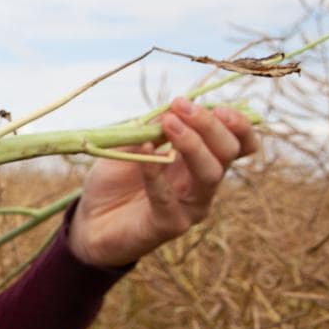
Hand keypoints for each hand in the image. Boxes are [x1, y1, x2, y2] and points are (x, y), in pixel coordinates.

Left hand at [69, 98, 257, 266]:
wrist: (89, 220)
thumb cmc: (114, 181)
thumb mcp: (129, 145)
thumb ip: (149, 129)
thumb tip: (168, 111)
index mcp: (201, 160)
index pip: (238, 142)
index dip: (236, 122)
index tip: (211, 104)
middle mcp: (203, 183)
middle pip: (228, 152)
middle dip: (208, 125)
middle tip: (179, 105)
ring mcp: (191, 206)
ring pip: (211, 174)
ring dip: (192, 144)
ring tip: (168, 122)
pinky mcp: (169, 225)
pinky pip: (167, 197)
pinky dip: (156, 172)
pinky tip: (144, 150)